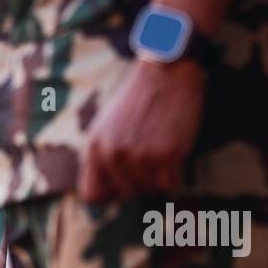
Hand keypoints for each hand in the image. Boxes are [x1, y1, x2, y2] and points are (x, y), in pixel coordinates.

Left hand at [78, 59, 205, 203]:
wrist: (167, 72)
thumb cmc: (138, 101)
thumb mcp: (105, 127)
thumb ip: (100, 158)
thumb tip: (103, 196)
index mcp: (93, 148)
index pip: (92, 196)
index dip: (109, 195)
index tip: (122, 186)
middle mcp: (113, 155)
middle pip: (125, 194)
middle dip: (138, 183)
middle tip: (149, 159)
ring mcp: (140, 156)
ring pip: (149, 190)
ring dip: (158, 177)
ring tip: (161, 149)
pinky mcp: (168, 155)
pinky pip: (170, 186)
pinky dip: (175, 175)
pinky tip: (174, 154)